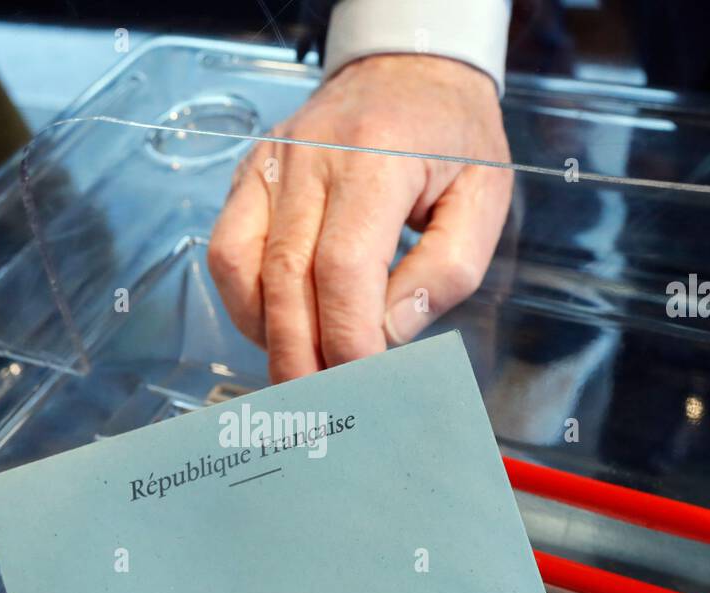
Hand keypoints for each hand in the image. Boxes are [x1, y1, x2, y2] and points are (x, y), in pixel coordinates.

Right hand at [208, 53, 512, 382]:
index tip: (362, 380)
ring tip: (298, 371)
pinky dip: (245, 301)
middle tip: (318, 406)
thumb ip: (443, 272)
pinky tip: (277, 327)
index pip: (344, 265)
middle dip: (301, 353)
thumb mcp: (482, 199)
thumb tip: (388, 334)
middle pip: (286, 275)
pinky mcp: (249, 175)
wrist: (407, 69)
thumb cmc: (450, 135)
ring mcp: (271, 164)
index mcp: (376, 156)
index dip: (347, 334)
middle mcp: (311, 156)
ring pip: (242, 265)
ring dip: (266, 332)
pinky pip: (227, 249)